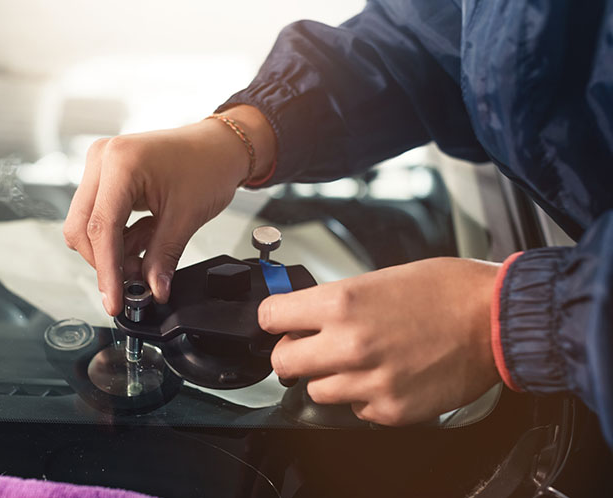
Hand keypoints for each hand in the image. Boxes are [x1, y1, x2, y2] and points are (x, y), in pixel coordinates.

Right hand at [63, 105, 275, 314]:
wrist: (219, 146)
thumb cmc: (208, 165)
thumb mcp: (186, 217)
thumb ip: (163, 257)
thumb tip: (153, 290)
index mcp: (121, 163)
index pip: (101, 228)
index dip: (106, 271)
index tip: (114, 301)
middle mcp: (102, 159)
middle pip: (81, 228)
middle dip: (105, 262)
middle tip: (133, 283)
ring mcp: (100, 165)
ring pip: (87, 224)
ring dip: (112, 250)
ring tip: (146, 257)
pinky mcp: (105, 175)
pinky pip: (98, 215)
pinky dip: (118, 237)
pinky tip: (144, 238)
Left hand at [258, 257, 500, 425]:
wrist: (496, 319)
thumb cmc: (445, 291)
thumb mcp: (378, 279)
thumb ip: (335, 302)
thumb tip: (304, 316)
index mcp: (342, 303)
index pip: (270, 316)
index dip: (274, 318)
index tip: (280, 321)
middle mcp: (349, 345)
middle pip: (282, 361)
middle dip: (292, 352)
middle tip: (309, 346)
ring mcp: (369, 382)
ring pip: (316, 390)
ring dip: (330, 377)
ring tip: (361, 360)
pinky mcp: (391, 410)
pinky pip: (356, 409)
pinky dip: (365, 396)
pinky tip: (388, 374)